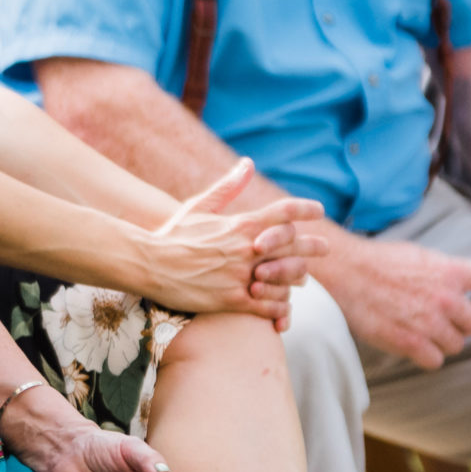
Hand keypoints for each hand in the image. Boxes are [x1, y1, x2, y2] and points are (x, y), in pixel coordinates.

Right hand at [137, 158, 327, 318]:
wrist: (146, 264)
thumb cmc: (170, 235)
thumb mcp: (197, 206)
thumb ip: (227, 187)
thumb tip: (248, 163)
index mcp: (240, 224)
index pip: (285, 212)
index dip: (306, 210)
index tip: (319, 211)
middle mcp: (246, 249)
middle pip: (296, 246)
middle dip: (315, 246)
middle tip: (324, 248)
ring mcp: (241, 276)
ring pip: (288, 279)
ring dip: (296, 279)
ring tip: (301, 281)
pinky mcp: (232, 300)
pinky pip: (271, 306)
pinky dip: (280, 308)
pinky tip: (281, 308)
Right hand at [321, 231, 470, 370]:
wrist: (344, 273)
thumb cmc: (380, 262)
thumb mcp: (422, 256)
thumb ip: (451, 270)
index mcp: (451, 271)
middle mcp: (445, 297)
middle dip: (462, 323)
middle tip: (443, 320)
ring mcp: (428, 322)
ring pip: (456, 345)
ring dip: (442, 341)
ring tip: (421, 330)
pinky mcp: (409, 342)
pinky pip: (435, 361)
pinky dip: (425, 356)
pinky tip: (412, 343)